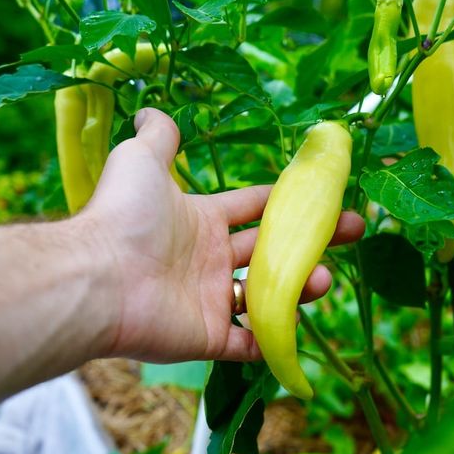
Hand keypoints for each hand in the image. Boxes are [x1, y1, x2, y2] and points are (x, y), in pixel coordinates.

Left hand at [82, 108, 364, 362]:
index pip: (252, 208)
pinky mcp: (208, 337)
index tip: (322, 195)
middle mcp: (209, 260)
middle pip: (271, 250)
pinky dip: (272, 341)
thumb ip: (158, 137)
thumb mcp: (141, 160)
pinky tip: (296, 328)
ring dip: (300, 289)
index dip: (284, 201)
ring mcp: (210, 300)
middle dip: (312, 241)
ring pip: (267, 297)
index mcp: (201, 221)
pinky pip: (248, 343)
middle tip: (353, 230)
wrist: (100, 276)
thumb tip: (151, 109)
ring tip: (325, 280)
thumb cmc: (126, 215)